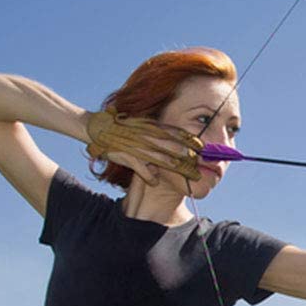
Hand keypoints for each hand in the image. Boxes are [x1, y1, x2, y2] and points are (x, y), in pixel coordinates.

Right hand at [83, 109, 201, 185]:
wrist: (102, 127)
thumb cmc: (125, 127)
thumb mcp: (144, 124)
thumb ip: (159, 130)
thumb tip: (175, 138)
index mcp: (155, 127)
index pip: (178, 133)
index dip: (192, 141)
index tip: (204, 147)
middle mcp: (150, 137)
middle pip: (175, 148)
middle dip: (190, 158)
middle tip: (202, 167)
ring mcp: (141, 147)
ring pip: (163, 160)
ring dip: (177, 169)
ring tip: (189, 176)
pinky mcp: (129, 157)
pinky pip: (143, 169)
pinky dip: (150, 176)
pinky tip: (155, 181)